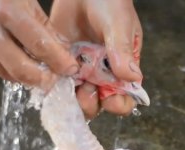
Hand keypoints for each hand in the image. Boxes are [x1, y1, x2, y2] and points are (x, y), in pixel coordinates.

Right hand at [0, 0, 78, 89]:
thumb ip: (44, 23)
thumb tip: (63, 51)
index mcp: (4, 9)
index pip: (39, 46)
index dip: (59, 62)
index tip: (71, 69)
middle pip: (22, 70)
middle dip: (44, 80)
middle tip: (56, 79)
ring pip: (6, 74)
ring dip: (26, 74)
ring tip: (37, 68)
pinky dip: (6, 68)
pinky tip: (13, 57)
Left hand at [50, 0, 143, 118]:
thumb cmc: (109, 1)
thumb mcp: (119, 23)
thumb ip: (123, 50)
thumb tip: (132, 77)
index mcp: (123, 68)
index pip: (125, 98)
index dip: (119, 104)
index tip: (110, 100)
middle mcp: (102, 74)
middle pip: (98, 104)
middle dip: (91, 104)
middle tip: (85, 92)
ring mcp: (81, 70)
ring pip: (75, 97)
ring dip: (71, 97)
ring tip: (68, 83)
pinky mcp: (61, 63)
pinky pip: (57, 81)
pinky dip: (53, 84)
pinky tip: (52, 76)